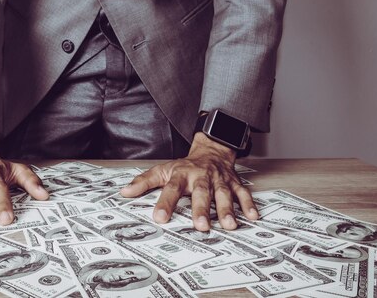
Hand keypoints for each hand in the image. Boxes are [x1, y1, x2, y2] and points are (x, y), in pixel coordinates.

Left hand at [120, 132, 257, 230]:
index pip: (171, 189)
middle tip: (201, 226)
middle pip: (201, 193)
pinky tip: (252, 217)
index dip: (165, 203)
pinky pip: (243, 192)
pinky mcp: (234, 182)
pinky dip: (249, 204)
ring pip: (224, 194)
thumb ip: (144, 182)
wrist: (211, 149)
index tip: (159, 218)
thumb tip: (124, 193)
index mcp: (182, 175)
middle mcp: (201, 177)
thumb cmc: (185, 166)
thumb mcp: (162, 170)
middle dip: (202, 209)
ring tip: (229, 225)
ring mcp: (219, 179)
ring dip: (227, 209)